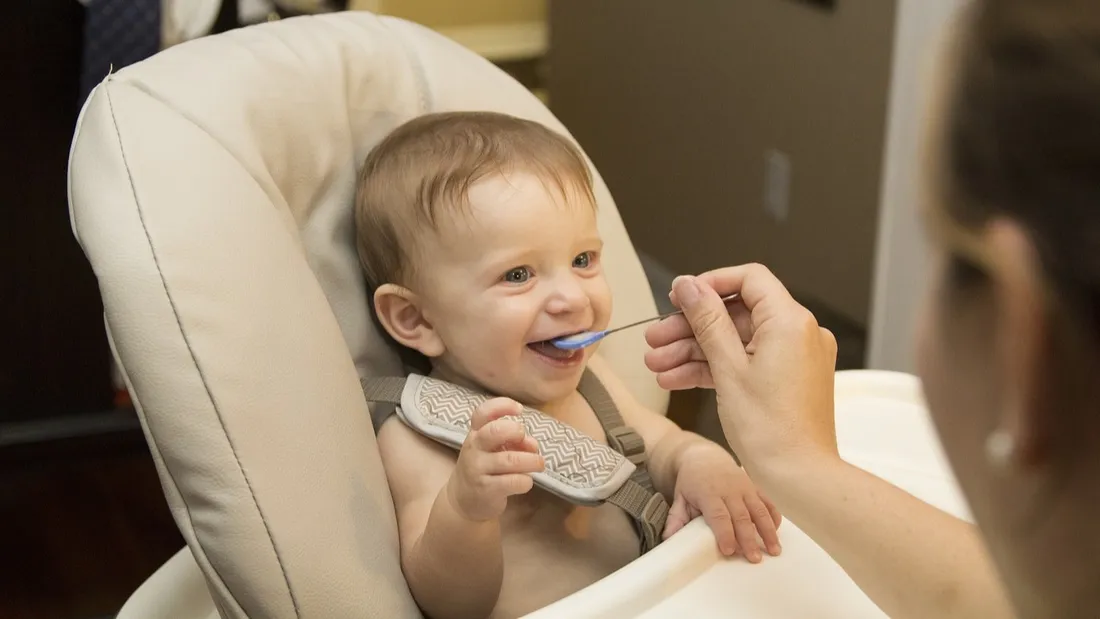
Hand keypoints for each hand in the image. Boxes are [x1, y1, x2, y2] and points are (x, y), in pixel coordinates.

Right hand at [446, 398, 544, 521]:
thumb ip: (513, 441)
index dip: (502, 406)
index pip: (482, 413)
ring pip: (510, 460)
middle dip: (517, 432)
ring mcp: (477, 469)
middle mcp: (474, 448)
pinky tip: (525, 482)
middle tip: (527, 441)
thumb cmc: (484, 468)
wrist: (463, 501)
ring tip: (539, 464)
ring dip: (531, 461)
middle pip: (495, 431)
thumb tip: (532, 444)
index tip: (519, 409)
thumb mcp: (494, 450)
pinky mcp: (486, 489)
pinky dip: (525, 481)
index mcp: (475, 433)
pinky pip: (513, 482)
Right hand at [643, 265, 839, 472]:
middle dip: (691, 327)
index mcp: (790, 322)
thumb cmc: (771, 430)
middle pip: (736, 314)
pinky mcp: (787, 380)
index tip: (679, 297)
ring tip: (658, 366)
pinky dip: (715, 368)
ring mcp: (794, 358)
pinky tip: (678, 379)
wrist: (799, 477)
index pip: (749, 279)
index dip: (710, 284)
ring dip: (694, 351)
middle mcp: (799, 334)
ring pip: (736, 341)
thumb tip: (689, 286)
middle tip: (656, 339)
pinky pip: (746, 362)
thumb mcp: (728, 368)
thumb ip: (707, 320)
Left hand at [664, 442, 781, 562]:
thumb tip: (668, 540)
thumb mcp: (679, 497)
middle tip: (754, 559)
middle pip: (741, 516)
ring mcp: (744, 487)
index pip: (718, 515)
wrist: (704, 456)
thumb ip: (675, 518)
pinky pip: (767, 502)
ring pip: (759, 510)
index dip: (725, 533)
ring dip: (768, 531)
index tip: (729, 551)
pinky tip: (776, 533)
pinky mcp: (754, 487)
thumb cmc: (691, 481)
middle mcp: (729, 490)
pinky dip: (773, 517)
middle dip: (749, 538)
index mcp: (709, 493)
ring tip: (774, 551)